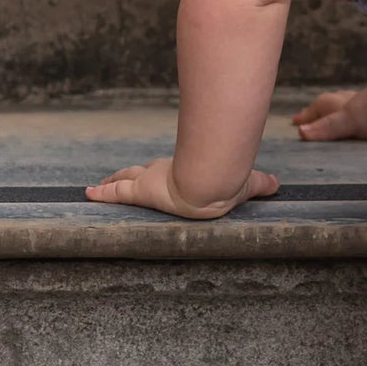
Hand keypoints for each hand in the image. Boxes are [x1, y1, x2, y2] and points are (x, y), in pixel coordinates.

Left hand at [85, 156, 278, 218]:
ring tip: (99, 186)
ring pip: (127, 180)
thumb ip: (260, 184)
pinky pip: (115, 192)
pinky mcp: (139, 192)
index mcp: (190, 175)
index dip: (163, 173)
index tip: (159, 174)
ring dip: (113, 182)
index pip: (173, 172)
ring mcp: (152, 181)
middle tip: (124, 176)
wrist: (211, 184)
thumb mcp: (246, 186)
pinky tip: (87, 193)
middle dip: (135, 175)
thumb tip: (279, 184)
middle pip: (146, 173)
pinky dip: (101, 192)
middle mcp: (168, 173)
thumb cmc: (227, 182)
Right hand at [292, 84, 366, 140]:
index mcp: (345, 107)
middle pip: (334, 104)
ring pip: (352, 106)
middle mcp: (358, 104)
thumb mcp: (351, 119)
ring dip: (341, 111)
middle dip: (321, 111)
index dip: (309, 115)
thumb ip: (328, 127)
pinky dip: (364, 117)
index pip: (321, 108)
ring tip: (335, 118)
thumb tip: (301, 133)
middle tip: (309, 118)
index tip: (296, 122)